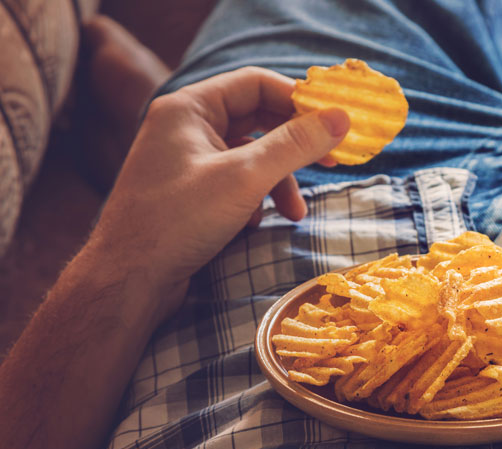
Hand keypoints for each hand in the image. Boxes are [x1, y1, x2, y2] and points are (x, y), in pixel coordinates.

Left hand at [85, 66, 349, 313]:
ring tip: (295, 213)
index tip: (334, 124)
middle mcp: (185, 127)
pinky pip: (236, 182)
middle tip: (331, 161)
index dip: (299, 100)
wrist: (128, 281)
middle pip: (257, 119)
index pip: (257, 84)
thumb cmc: (178, 221)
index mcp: (189, 108)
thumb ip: (296, 144)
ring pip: (250, 155)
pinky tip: (255, 223)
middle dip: (293, 145)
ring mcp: (186, 161)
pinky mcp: (190, 192)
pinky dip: (256, 199)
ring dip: (279, 180)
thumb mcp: (246, 178)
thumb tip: (342, 118)